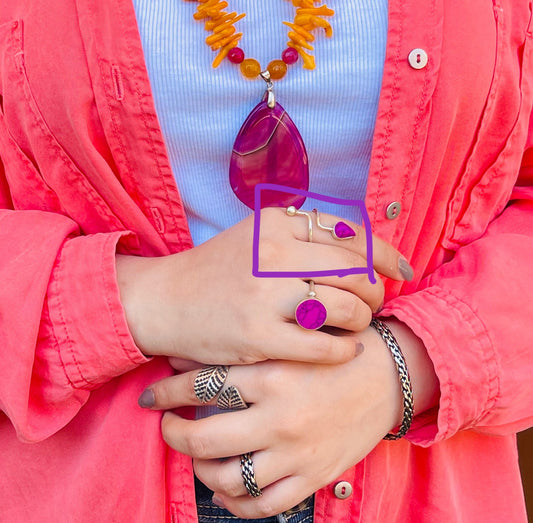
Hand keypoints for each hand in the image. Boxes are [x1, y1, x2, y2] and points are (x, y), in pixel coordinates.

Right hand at [117, 207, 412, 365]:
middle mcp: (273, 254)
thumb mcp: (256, 234)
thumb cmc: (218, 268)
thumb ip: (302, 231)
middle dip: (377, 289)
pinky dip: (344, 348)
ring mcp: (266, 296)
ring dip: (363, 318)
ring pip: (346, 306)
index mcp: (276, 223)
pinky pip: (324, 345)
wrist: (166, 301)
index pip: (351, 235)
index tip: (401, 269)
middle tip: (376, 301)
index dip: (385, 254)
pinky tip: (343, 348)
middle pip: (355, 270)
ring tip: (356, 324)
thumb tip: (359, 241)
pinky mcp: (259, 336)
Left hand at [139, 326, 404, 517]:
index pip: (201, 385)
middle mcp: (280, 416)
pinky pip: (264, 505)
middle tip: (168, 425)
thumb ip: (245, 345)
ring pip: (228, 478)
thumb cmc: (334, 349)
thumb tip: (190, 351)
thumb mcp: (291, 338)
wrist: (389, 376)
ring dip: (201, 469)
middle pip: (204, 439)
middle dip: (175, 433)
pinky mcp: (313, 477)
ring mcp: (296, 452)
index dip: (168, 391)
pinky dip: (237, 502)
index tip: (154, 393)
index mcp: (273, 374)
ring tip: (196, 455)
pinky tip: (226, 489)